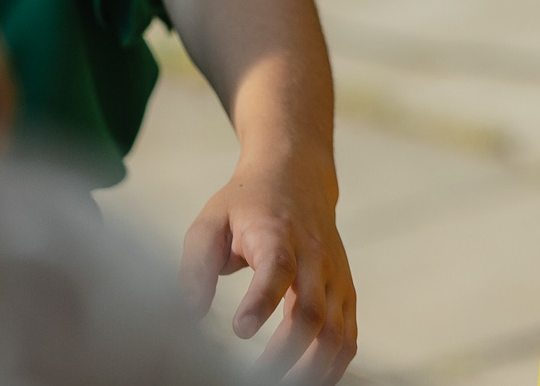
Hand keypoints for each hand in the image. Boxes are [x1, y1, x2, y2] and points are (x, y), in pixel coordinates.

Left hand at [181, 146, 356, 383]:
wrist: (299, 175)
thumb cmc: (249, 203)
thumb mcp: (210, 221)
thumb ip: (196, 266)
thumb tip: (191, 314)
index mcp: (279, 235)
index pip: (278, 269)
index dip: (262, 302)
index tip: (240, 330)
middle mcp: (315, 257)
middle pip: (311, 313)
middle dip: (284, 354)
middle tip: (254, 379)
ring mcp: (336, 275)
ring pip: (336, 332)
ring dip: (313, 368)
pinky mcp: (345, 289)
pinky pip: (349, 334)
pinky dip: (335, 365)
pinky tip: (311, 380)